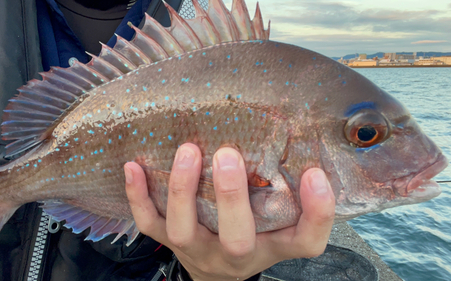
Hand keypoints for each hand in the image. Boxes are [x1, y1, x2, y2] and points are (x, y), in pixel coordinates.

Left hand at [124, 143, 334, 280]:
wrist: (220, 273)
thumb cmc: (255, 238)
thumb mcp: (282, 223)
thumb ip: (294, 195)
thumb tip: (308, 149)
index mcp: (272, 247)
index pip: (306, 241)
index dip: (316, 212)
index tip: (315, 174)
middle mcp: (236, 255)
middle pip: (238, 239)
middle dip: (231, 196)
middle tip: (228, 154)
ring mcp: (198, 250)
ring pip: (184, 231)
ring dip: (182, 190)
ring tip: (187, 151)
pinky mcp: (170, 242)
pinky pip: (149, 224)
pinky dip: (138, 197)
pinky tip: (133, 166)